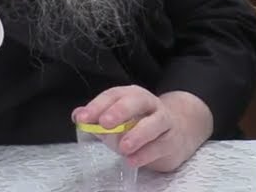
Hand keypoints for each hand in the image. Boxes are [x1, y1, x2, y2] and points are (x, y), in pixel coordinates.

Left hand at [72, 86, 213, 172]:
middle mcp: (150, 105)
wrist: (177, 132)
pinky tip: (133, 160)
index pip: (114, 95)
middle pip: (137, 101)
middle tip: (105, 123)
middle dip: (120, 111)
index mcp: (132, 96)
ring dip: (138, 134)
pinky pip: (160, 146)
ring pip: (155, 123)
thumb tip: (78, 115)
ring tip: (123, 147)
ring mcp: (164, 122)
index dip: (98, 105)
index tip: (83, 118)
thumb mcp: (118, 121)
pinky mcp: (172, 141)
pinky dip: (145, 154)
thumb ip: (97, 118)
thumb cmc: (140, 126)